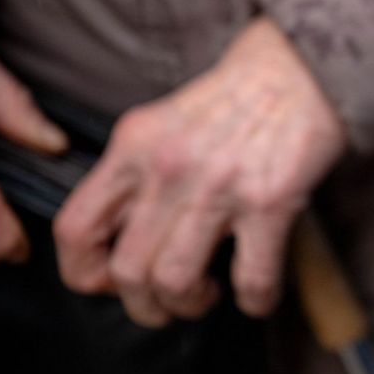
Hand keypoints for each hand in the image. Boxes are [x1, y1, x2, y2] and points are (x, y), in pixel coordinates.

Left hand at [54, 17, 344, 326]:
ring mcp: (219, 187)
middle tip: (166, 299)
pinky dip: (254, 301)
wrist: (298, 68)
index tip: (109, 281)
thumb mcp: (163, 123)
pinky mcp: (270, 202)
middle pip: (126, 271)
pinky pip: (250, 279)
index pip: (75, 229)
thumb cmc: (235, 98)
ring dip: (189, 305)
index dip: (84, 273)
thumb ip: (137, 172)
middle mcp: (169, 169)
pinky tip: (257, 295)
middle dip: (144, 304)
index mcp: (134, 147)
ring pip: (175, 282)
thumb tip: (124, 235)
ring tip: (207, 292)